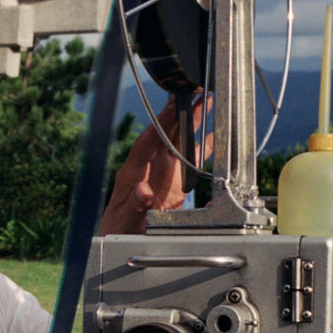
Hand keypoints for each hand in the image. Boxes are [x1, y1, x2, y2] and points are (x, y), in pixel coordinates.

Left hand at [100, 93, 212, 234]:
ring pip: (177, 142)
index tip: (171, 107)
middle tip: (192, 90)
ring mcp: (161, 174)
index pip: (146, 143)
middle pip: (163, 134)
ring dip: (190, 123)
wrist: (121, 242)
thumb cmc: (118, 230)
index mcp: (132, 173)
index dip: (159, 124)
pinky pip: (189, 161)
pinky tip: (214, 135)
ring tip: (205, 101)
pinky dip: (202, 148)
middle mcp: (147, 168)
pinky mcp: (173, 184)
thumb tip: (144, 192)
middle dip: (177, 112)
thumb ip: (135, 205)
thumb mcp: (126, 220)